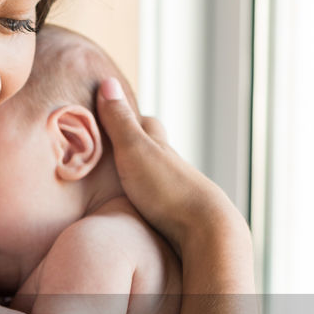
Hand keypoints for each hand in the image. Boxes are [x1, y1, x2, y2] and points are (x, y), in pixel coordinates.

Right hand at [97, 79, 245, 255]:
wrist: (206, 231)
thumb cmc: (166, 189)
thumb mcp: (134, 150)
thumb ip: (120, 122)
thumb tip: (108, 82)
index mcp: (160, 147)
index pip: (147, 123)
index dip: (130, 116)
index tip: (112, 112)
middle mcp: (172, 167)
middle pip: (157, 148)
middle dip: (140, 144)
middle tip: (119, 145)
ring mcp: (178, 193)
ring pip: (159, 177)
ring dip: (144, 176)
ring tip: (125, 182)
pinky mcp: (179, 219)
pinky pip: (159, 204)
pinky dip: (149, 201)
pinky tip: (140, 212)